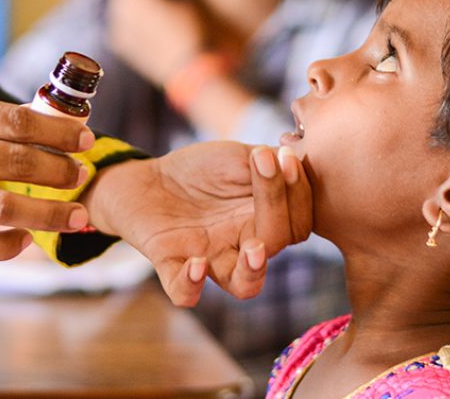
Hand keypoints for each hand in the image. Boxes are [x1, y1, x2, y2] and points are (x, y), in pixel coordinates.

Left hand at [83, 142, 311, 305]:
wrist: (149, 178)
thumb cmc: (201, 171)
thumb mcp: (239, 157)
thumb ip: (270, 162)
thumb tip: (300, 160)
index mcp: (265, 221)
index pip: (298, 220)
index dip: (298, 192)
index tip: (285, 157)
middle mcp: (243, 246)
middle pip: (276, 242)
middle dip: (277, 206)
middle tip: (265, 166)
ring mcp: (210, 259)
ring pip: (243, 287)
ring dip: (253, 272)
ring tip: (254, 251)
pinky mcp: (171, 265)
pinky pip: (183, 291)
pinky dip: (190, 285)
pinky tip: (196, 262)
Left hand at [108, 0, 203, 85]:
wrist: (188, 71)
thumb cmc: (191, 31)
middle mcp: (122, 8)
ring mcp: (118, 29)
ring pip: (119, 6)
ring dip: (132, 2)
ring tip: (151, 8)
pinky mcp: (120, 46)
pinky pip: (120, 25)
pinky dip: (129, 22)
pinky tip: (146, 28)